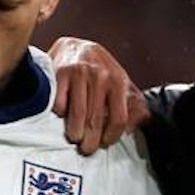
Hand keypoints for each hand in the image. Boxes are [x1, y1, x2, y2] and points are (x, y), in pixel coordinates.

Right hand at [49, 37, 148, 154]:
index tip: (105, 143)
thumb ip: (131, 103)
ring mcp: (80, 73)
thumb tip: (133, 127)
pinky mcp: (60, 73)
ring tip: (75, 138)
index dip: (111, 136)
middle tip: (87, 149)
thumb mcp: (120, 82)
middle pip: (96, 120)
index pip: (119, 118)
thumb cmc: (100, 70)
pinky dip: (61, 114)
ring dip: (75, 133)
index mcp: (119, 80)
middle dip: (91, 141)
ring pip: (78, 115)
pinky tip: (63, 115)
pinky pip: (60, 104)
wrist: (74, 45)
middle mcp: (101, 76)